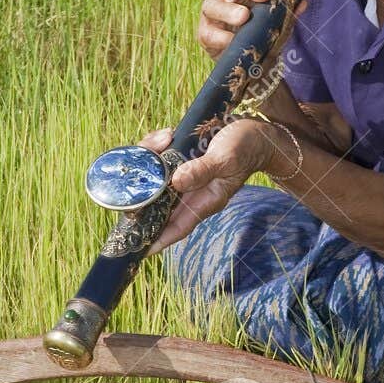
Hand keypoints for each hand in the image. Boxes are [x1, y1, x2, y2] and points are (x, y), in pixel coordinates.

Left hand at [141, 121, 266, 253]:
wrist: (256, 132)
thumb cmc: (246, 148)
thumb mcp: (226, 158)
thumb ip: (202, 170)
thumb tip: (177, 181)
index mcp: (206, 201)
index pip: (178, 226)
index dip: (159, 239)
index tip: (140, 249)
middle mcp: (193, 194)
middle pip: (160, 203)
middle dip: (143, 195)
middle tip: (127, 186)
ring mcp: (187, 179)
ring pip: (157, 181)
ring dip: (150, 162)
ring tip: (157, 143)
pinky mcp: (183, 163)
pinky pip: (162, 163)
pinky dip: (157, 150)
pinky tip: (164, 137)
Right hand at [198, 0, 282, 57]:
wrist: (248, 62)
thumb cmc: (262, 33)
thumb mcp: (278, 21)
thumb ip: (288, 10)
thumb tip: (303, 1)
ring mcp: (212, 12)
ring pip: (214, 4)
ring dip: (229, 9)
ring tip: (244, 16)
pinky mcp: (205, 33)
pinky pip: (210, 33)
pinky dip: (220, 37)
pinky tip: (231, 40)